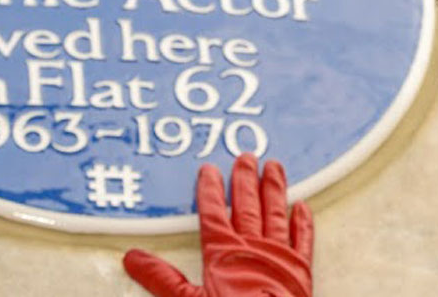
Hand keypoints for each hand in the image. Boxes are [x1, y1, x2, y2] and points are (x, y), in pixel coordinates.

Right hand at [123, 153, 313, 296]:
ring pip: (276, 214)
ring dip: (274, 190)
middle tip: (246, 158)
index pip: (214, 213)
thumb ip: (162, 279)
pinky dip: (302, 223)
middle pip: (247, 206)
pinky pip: (303, 239)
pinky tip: (302, 207)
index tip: (209, 170)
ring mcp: (279, 256)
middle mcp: (252, 247)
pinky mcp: (299, 270)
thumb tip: (135, 259)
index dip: (210, 190)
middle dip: (244, 181)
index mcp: (223, 253)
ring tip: (274, 167)